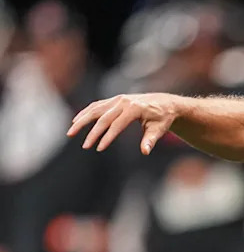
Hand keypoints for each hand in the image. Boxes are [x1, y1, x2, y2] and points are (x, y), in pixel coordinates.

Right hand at [67, 93, 183, 154]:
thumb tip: (145, 151)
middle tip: (84, 146)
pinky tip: (76, 121)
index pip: (117, 124)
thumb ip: (151, 140)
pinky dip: (85, 113)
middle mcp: (123, 102)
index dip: (107, 137)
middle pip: (103, 117)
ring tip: (71, 132)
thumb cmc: (163, 118)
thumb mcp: (159, 129)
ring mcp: (118, 99)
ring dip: (82, 120)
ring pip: (95, 109)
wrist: (165, 103)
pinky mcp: (114, 100)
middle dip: (93, 133)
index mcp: (134, 108)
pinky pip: (96, 106)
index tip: (99, 149)